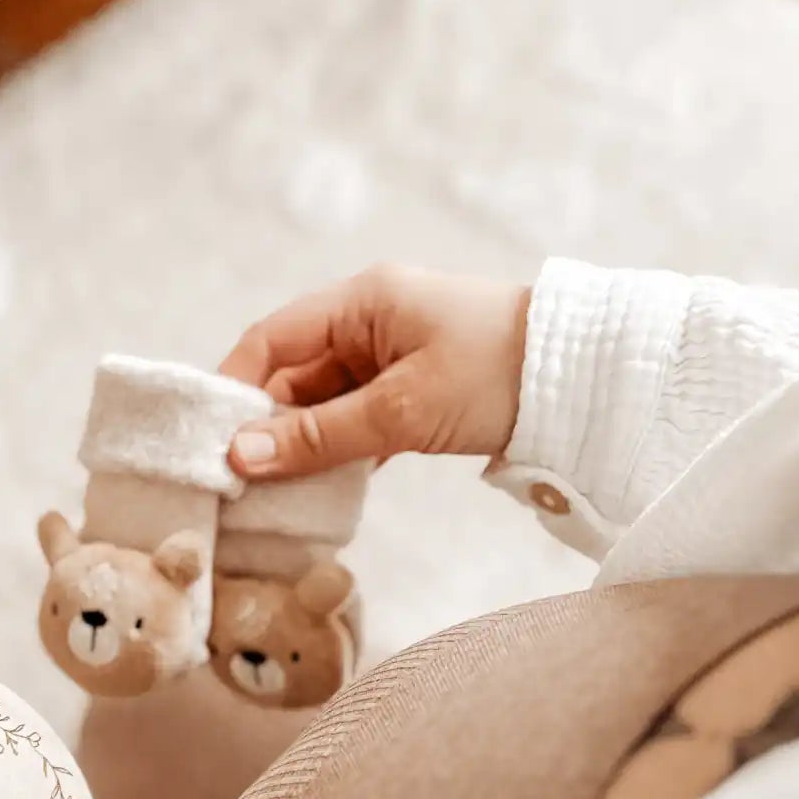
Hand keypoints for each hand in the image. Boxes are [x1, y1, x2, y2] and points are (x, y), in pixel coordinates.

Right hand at [219, 266, 531, 479]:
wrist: (587, 384)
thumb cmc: (497, 376)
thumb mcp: (401, 411)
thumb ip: (320, 436)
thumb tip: (241, 456)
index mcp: (361, 302)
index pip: (270, 340)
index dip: (233, 388)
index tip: (211, 442)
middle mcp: (369, 322)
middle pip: (292, 376)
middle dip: (265, 428)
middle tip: (238, 484)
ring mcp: (392, 357)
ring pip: (323, 404)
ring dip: (302, 446)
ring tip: (275, 496)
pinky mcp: (414, 391)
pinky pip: (356, 421)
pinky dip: (338, 452)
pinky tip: (324, 492)